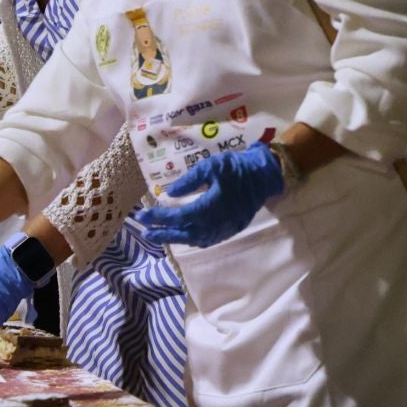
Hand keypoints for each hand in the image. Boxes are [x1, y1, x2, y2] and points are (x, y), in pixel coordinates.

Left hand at [136, 143, 283, 249]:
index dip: (159, 218)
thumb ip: (189, 180)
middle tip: (145, 233)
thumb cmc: (236, 168)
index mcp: (210, 207)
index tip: (142, 215)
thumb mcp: (210, 166)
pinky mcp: (230, 229)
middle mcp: (216, 223)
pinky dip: (192, 239)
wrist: (264, 176)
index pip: (179, 217)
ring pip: (195, 240)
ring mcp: (224, 229)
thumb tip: (170, 193)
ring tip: (158, 235)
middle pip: (184, 234)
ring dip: (176, 238)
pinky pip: (207, 240)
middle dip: (163, 234)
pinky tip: (182, 236)